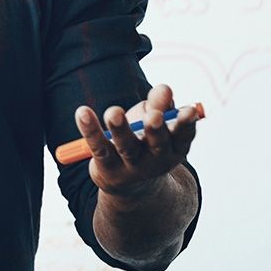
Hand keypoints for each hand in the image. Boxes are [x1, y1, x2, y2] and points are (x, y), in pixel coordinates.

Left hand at [75, 83, 198, 194]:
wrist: (128, 182)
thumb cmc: (145, 140)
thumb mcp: (155, 121)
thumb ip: (159, 104)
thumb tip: (164, 88)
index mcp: (174, 147)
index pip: (184, 136)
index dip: (187, 124)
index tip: (188, 110)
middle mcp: (156, 160)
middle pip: (157, 143)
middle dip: (155, 129)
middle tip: (154, 116)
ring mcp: (132, 165)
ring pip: (126, 147)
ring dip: (120, 129)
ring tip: (114, 112)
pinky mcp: (107, 166)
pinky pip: (98, 147)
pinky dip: (90, 130)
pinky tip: (83, 112)